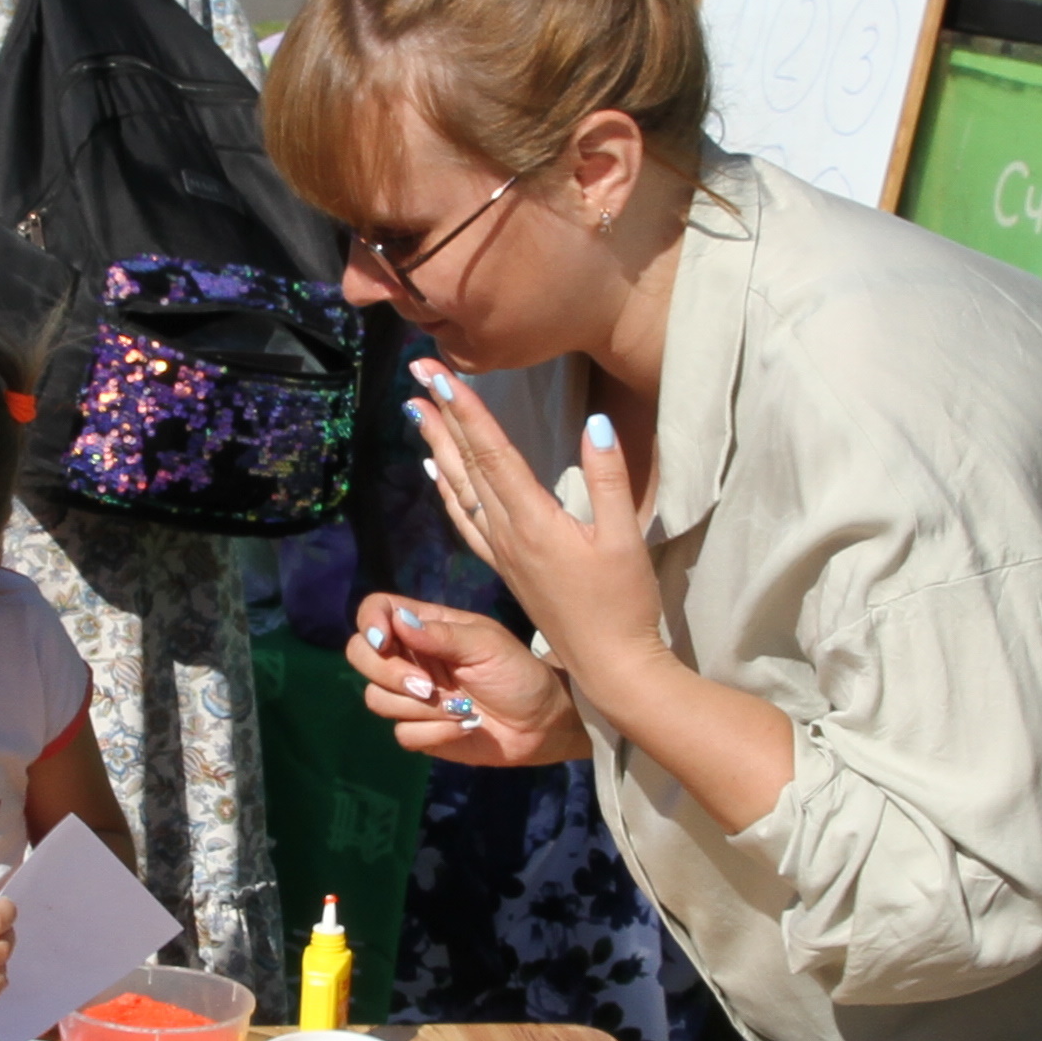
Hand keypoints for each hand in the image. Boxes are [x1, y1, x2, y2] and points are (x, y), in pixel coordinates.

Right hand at [349, 592, 585, 771]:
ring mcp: (411, 697)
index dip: (370, 623)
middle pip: (360, 655)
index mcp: (424, 628)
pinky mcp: (419, 731)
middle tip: (426, 686)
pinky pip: (402, 733)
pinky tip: (464, 726)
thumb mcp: (487, 645)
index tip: (385, 642)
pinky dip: (434, 732)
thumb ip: (442, 635)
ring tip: (460, 707)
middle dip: (388, 673)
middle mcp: (411, 659)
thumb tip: (398, 622)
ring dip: (420, 707)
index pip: (376, 610)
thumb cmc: (518, 673)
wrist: (542, 723)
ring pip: (376, 699)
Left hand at [409, 361, 667, 695]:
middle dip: (443, 415)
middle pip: (469, 463)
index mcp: (534, 521)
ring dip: (439, 446)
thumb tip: (597, 423)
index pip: (493, 452)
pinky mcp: (507, 568)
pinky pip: (466, 520)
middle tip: (417, 374)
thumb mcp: (625, 538)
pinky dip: (448, 491)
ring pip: (461, 489)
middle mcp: (508, 533)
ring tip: (416, 412)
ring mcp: (503, 552)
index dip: (467, 410)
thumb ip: (609, 479)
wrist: (609, 666)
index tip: (440, 375)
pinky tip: (437, 475)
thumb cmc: (623, 604)